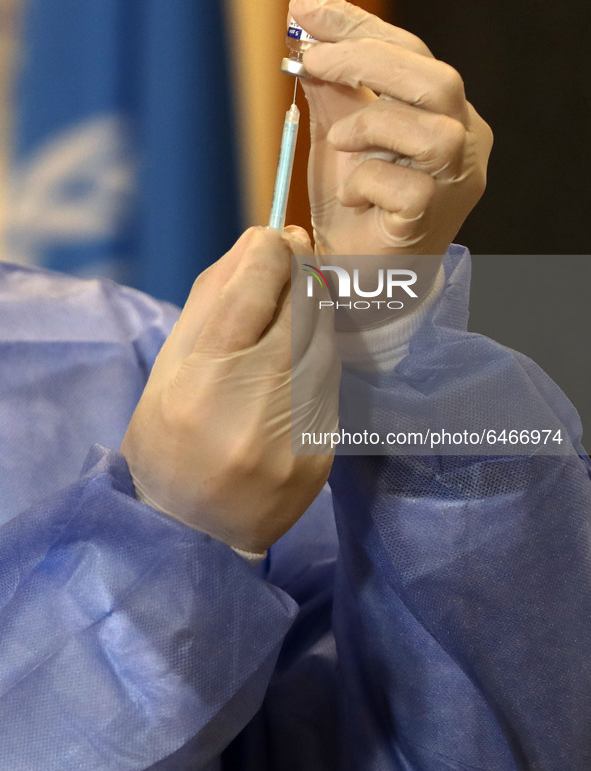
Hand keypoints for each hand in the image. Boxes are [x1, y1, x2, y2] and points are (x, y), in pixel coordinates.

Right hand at [121, 226, 338, 552]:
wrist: (197, 534)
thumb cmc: (168, 442)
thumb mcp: (168, 369)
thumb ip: (213, 301)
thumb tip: (262, 240)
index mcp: (200, 384)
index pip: (253, 289)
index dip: (269, 250)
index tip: (273, 237)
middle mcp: (254, 408)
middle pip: (302, 307)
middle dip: (300, 273)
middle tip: (291, 259)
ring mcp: (296, 435)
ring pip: (324, 340)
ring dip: (312, 314)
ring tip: (287, 317)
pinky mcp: (324, 452)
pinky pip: (330, 380)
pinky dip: (317, 358)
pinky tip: (294, 365)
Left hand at [289, 0, 493, 256]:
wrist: (360, 274)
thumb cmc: (357, 205)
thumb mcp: (340, 137)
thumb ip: (334, 91)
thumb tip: (308, 33)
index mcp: (446, 115)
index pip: (414, 55)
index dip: (362, 27)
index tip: (308, 9)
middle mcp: (465, 144)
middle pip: (438, 82)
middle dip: (367, 60)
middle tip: (312, 57)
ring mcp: (454, 185)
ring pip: (432, 133)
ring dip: (371, 125)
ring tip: (339, 142)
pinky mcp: (431, 220)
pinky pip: (406, 187)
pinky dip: (366, 181)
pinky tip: (352, 194)